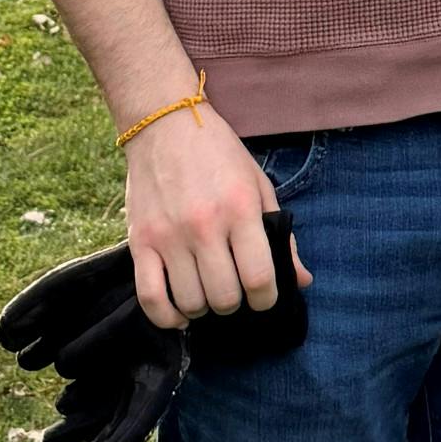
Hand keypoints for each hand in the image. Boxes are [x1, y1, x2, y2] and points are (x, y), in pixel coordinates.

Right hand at [122, 105, 306, 330]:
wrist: (164, 125)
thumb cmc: (218, 154)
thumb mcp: (258, 184)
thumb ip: (281, 234)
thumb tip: (301, 280)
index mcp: (240, 209)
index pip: (259, 278)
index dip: (267, 299)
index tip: (264, 297)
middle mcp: (204, 226)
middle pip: (225, 297)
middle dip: (236, 303)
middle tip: (234, 290)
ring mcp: (168, 236)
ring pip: (191, 301)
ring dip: (205, 308)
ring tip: (208, 293)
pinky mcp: (139, 242)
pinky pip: (150, 297)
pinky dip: (167, 317)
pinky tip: (180, 313)